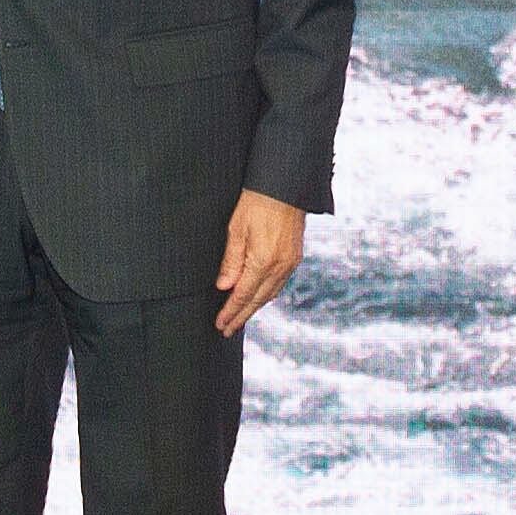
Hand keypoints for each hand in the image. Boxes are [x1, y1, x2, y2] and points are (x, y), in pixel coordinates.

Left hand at [214, 187, 305, 335]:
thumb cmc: (257, 202)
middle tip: (227, 329)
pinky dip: (267, 295)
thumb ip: (231, 261)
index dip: (231, 312)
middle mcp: (280, 266)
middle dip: (241, 316)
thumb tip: (224, 287)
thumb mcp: (237, 229)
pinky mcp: (295, 256)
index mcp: (263, 261)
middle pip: (258, 300)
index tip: (220, 324)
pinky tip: (259, 297)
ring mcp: (291, 262)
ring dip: (255, 307)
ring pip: (271, 294)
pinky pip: (280, 283)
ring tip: (240, 317)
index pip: (243, 295)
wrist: (285, 185)